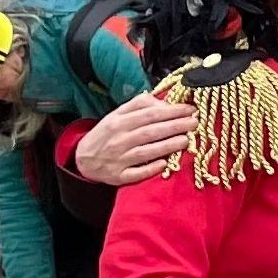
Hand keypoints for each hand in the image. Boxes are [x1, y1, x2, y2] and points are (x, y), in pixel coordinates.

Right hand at [72, 95, 193, 185]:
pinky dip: (151, 168)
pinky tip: (164, 163)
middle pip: (151, 131)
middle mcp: (119, 140)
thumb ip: (138, 106)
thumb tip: (163, 102)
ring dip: (168, 146)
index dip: (172, 111)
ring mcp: (119, 159)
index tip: (190, 109)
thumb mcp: (117, 115)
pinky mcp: (119, 176)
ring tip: (187, 140)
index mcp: (119, 122)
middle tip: (195, 123)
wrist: (83, 159)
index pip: (149, 114)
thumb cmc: (107, 134)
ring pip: (147, 151)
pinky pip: (137, 172)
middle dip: (176, 126)